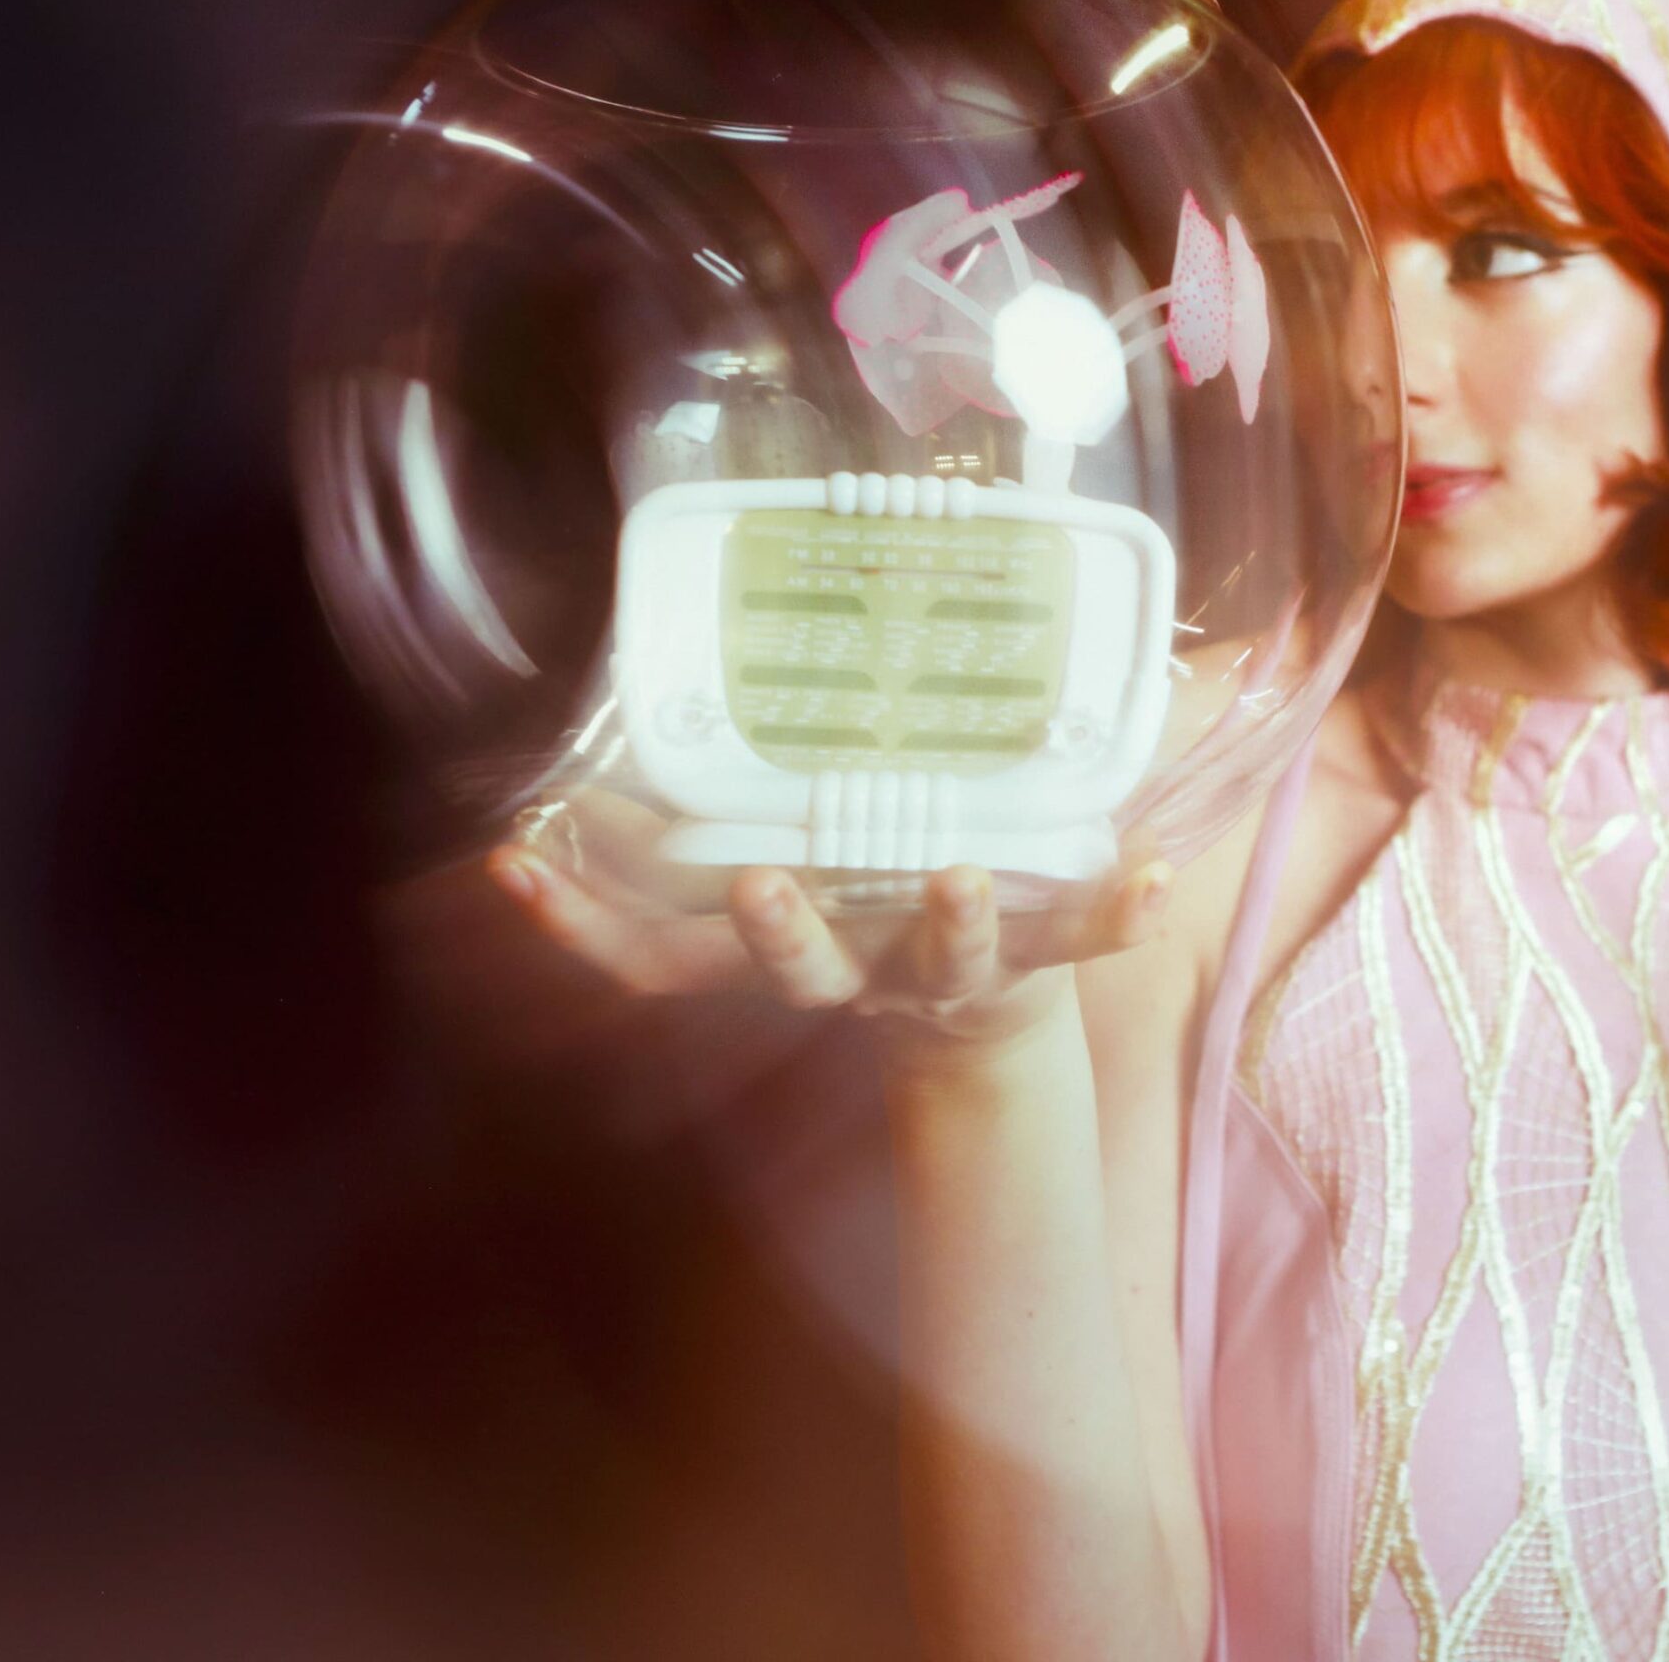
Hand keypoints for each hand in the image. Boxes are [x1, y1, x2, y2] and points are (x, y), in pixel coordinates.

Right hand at [487, 789, 1171, 1057]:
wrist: (981, 1016)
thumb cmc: (864, 886)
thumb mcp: (796, 839)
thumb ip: (730, 771)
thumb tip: (658, 651)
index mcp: (775, 929)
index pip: (649, 951)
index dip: (576, 922)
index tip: (513, 863)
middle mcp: (847, 961)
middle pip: (791, 967)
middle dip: (775, 931)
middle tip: (759, 883)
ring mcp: (940, 968)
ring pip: (934, 963)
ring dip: (950, 924)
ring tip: (964, 878)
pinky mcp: (1035, 960)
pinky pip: (1083, 943)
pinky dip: (1118, 912)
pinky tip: (1155, 877)